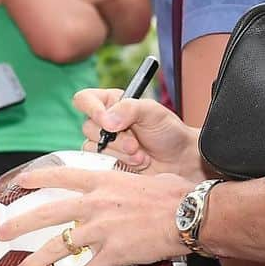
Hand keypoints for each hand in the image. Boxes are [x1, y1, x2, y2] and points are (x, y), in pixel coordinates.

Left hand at [0, 165, 191, 265]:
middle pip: (49, 213)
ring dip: (36, 261)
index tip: (19, 182)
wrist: (187, 214)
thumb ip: (126, 181)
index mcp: (102, 181)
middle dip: (21, 224)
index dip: (38, 178)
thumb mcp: (143, 178)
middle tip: (0, 233)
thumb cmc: (173, 192)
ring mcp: (102, 230)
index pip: (62, 177)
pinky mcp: (113, 254)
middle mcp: (96, 204)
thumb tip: (127, 179)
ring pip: (59, 246)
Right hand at [73, 88, 202, 180]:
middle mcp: (104, 122)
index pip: (85, 100)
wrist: (179, 159)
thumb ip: (129, 109)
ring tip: (141, 155)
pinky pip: (99, 165)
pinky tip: (138, 163)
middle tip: (136, 144)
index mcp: (112, 103)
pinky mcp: (106, 163)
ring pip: (92, 149)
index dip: (91, 109)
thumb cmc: (168, 131)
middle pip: (88, 128)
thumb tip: (107, 120)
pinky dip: (120, 165)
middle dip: (115, 140)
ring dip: (120, 154)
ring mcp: (104, 144)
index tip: (107, 122)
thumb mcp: (153, 112)